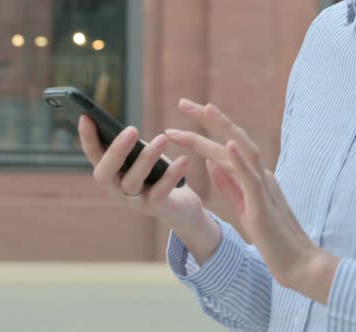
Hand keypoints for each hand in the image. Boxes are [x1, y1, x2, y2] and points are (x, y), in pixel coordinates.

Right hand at [78, 115, 220, 263]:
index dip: (86, 138)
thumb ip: (130, 146)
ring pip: (131, 182)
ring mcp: (133, 201)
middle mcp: (115, 189)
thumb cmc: (157, 174)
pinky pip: (160, 192)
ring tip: (162, 139)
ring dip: (146, 159)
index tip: (85, 116)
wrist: (180, 206)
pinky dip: (171, 175)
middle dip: (116, 151)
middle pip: (104, 174)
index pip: (92, 155)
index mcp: (109, 173)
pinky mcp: (155, 208)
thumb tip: (127, 130)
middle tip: (131, 129)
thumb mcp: (141, 157)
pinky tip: (183, 159)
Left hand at [166, 98, 338, 303]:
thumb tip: (210, 161)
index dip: (204, 129)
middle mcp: (259, 173)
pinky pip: (252, 177)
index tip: (182, 115)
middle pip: (233, 137)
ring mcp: (263, 186)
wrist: (295, 261)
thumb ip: (228, 182)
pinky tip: (228, 144)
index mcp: (251, 174)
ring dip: (222, 128)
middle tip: (183, 101)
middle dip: (208, 118)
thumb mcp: (242, 203)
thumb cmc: (270, 234)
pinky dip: (240, 159)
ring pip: (242, 149)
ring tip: (204, 109)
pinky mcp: (264, 203)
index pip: (225, 144)